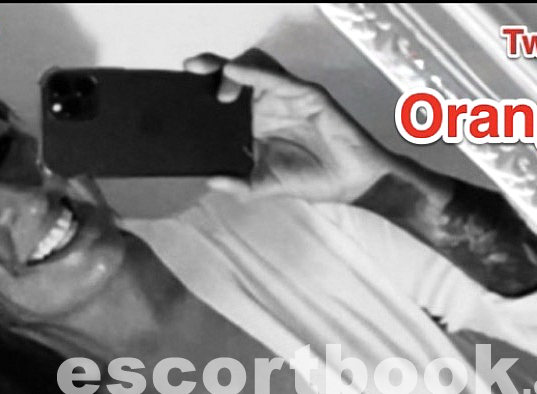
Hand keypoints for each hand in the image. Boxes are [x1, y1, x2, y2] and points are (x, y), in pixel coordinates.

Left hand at [183, 49, 397, 203]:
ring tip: (218, 82)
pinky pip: (278, 77)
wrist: (353, 183)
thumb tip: (210, 182)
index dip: (206, 87)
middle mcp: (270, 103)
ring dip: (233, 68)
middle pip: (237, 73)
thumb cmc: (315, 179)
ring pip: (256, 65)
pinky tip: (236, 73)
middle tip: (191, 71)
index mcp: (258, 121)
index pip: (228, 95)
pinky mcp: (308, 94)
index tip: (183, 88)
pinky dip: (255, 72)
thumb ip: (239, 185)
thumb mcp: (266, 185)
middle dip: (211, 66)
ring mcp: (289, 96)